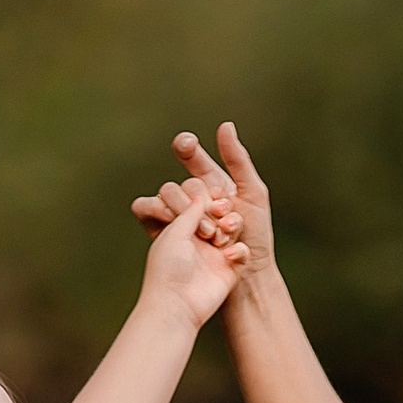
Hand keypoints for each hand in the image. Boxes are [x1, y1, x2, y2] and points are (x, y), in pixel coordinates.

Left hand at [133, 170, 245, 330]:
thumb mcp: (174, 233)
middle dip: (213, 216)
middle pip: (216, 211)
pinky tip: (227, 255)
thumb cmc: (168, 270)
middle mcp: (198, 237)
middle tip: (205, 233)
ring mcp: (215, 252)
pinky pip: (242, 250)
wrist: (178, 305)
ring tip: (217, 242)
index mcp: (180, 227)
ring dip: (227, 230)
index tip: (191, 211)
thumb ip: (188, 211)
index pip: (195, 200)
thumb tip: (200, 196)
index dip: (198, 200)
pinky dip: (239, 251)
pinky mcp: (230, 267)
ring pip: (232, 227)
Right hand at [137, 124, 274, 290]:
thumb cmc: (256, 237)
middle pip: (179, 178)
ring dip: (183, 208)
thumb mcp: (254, 194)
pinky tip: (177, 223)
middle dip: (196, 195)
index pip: (191, 156)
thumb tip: (224, 125)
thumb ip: (239, 160)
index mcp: (213, 183)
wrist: (247, 276)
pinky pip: (146, 211)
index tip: (186, 144)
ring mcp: (177, 215)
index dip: (186, 146)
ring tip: (209, 231)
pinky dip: (157, 212)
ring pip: (164, 195)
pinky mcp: (163, 232)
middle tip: (218, 212)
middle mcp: (193, 197)